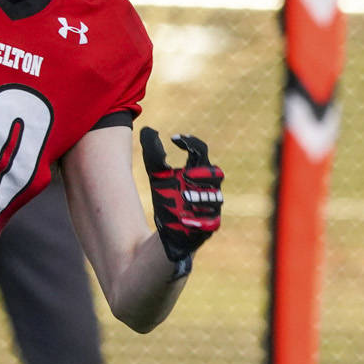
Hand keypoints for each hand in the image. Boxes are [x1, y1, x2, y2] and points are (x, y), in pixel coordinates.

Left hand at [140, 128, 223, 266]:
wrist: (168, 234)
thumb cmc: (166, 202)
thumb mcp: (157, 178)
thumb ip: (154, 156)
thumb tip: (147, 129)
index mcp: (198, 173)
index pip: (202, 152)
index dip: (192, 143)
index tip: (173, 139)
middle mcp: (208, 189)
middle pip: (216, 173)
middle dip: (202, 172)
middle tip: (185, 174)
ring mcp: (211, 209)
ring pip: (216, 198)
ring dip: (200, 196)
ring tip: (183, 197)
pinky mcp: (209, 228)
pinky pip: (212, 223)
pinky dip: (199, 222)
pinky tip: (184, 221)